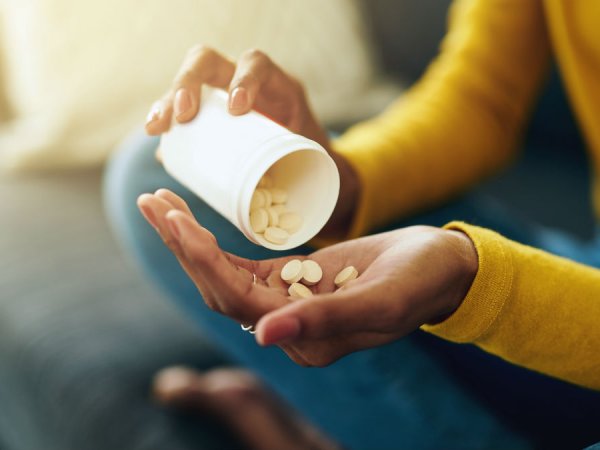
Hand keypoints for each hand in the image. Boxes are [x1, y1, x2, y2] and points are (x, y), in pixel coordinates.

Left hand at [138, 189, 477, 366]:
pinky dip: (213, 242)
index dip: (202, 260)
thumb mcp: (381, 299)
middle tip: (151, 201)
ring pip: (223, 274)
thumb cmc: (421, 282)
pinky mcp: (290, 280)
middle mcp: (287, 326)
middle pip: (218, 287)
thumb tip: (263, 337)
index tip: (175, 218)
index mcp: (306, 340)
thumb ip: (326, 320)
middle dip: (182, 245)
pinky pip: (241, 263)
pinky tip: (192, 219)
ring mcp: (286, 303)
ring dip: (189, 241)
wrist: (440, 269)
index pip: (237, 300)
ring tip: (160, 202)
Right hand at [145, 45, 358, 236]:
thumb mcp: (312, 161)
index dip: (244, 79)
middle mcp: (244, 81)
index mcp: (277, 86)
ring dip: (166, 102)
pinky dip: (165, 119)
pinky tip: (157, 136)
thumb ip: (301, 176)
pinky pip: (180, 108)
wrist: (308, 165)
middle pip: (208, 62)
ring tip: (157, 129)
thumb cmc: (312, 164)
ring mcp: (221, 94)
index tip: (237, 109)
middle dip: (188, 83)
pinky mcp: (207, 113)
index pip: (257, 63)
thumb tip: (276, 200)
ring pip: (186, 84)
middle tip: (181, 115)